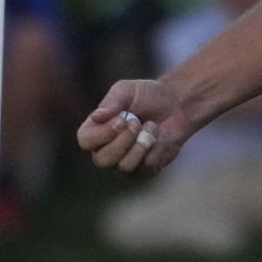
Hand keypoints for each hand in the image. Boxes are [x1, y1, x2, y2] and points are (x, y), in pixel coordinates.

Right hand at [77, 78, 195, 178]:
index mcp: (96, 130)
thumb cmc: (147, 96)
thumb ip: (110, 103)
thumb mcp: (127, 90)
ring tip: (150, 126)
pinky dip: (156, 148)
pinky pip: (146, 166)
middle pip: (102, 160)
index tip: (121, 119)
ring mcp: (123, 164)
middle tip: (136, 122)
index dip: (102, 133)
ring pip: (125, 166)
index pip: (86, 141)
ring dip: (141, 143)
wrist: (175, 105)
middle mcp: (105, 150)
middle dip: (123, 140)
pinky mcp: (143, 171)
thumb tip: (96, 117)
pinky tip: (158, 137)